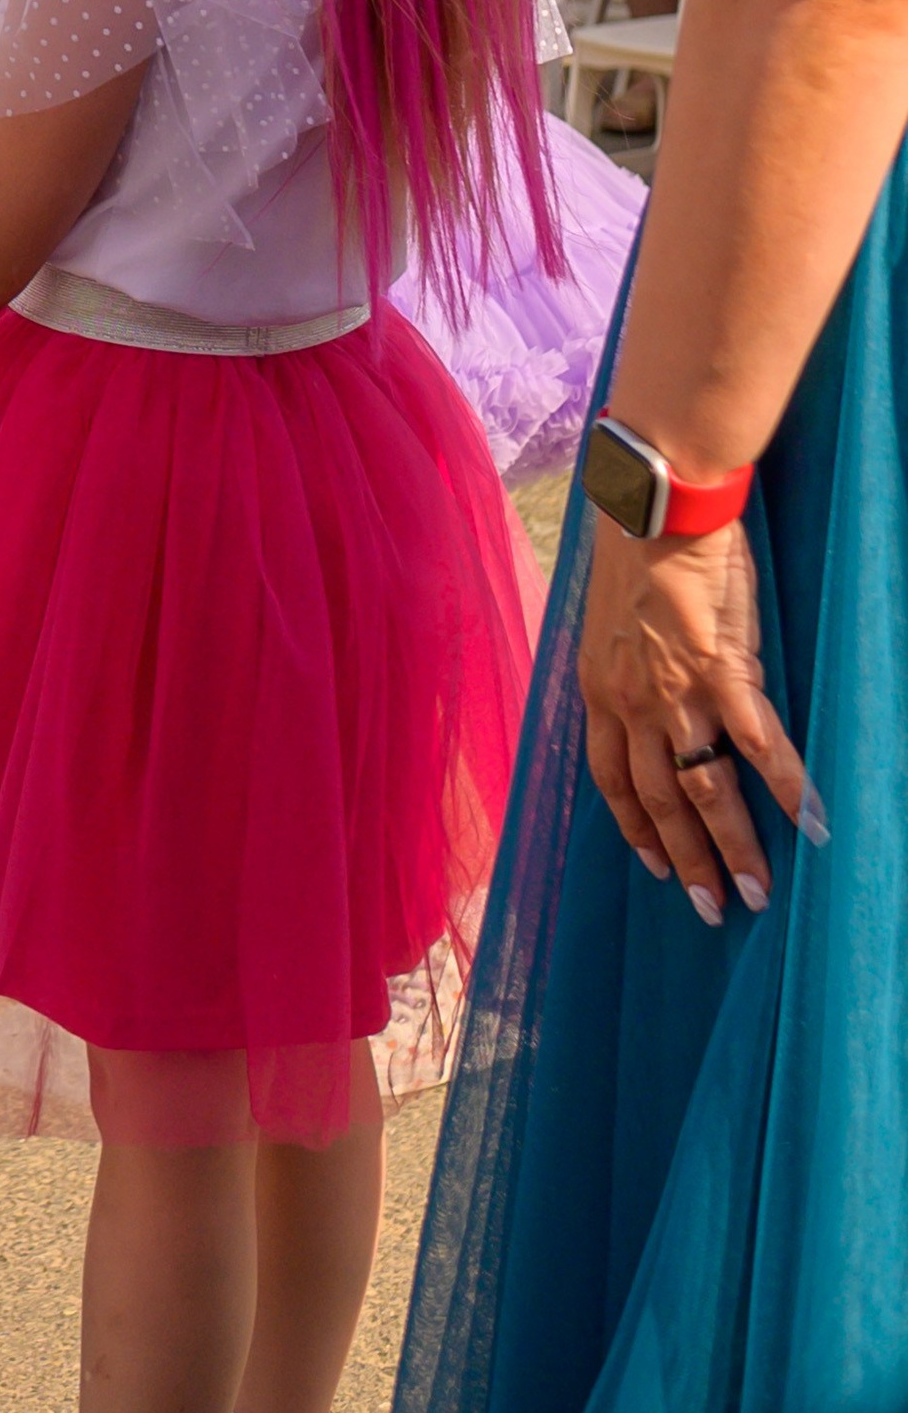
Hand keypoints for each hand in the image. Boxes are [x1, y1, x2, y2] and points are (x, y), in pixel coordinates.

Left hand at [578, 511, 820, 923]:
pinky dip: (788, 789)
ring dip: (731, 845)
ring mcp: (678, 691)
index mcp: (600, 686)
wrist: (656, 504)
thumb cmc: (638, 547)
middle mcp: (632, 700)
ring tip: (757, 892)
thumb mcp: (612, 616)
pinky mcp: (725, 672)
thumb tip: (644, 687)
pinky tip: (812, 824)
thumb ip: (627, 663)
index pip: (612, 776)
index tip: (651, 862)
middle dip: (683, 859)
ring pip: (705, 788)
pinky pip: (761, 746)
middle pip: (657, 799)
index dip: (633, 824)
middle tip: (711, 908)